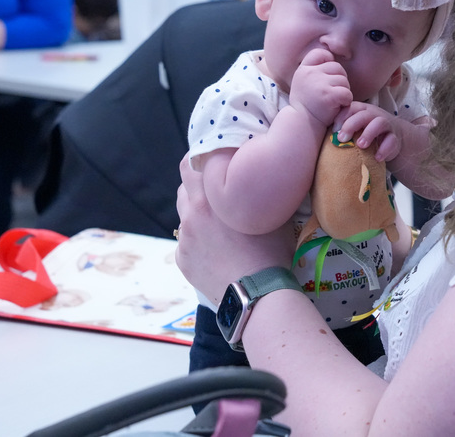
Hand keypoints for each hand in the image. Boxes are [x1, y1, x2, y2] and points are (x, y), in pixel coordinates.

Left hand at [174, 157, 294, 305]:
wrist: (257, 295)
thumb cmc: (271, 252)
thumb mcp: (272, 213)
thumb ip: (256, 190)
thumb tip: (258, 175)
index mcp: (211, 198)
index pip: (190, 163)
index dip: (200, 158)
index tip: (213, 160)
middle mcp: (192, 214)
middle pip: (184, 185)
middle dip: (198, 184)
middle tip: (217, 189)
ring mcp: (185, 239)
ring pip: (185, 213)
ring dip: (197, 211)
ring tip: (219, 222)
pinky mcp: (183, 259)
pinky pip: (186, 241)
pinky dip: (198, 239)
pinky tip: (217, 249)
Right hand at [288, 48, 352, 127]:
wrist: (302, 124)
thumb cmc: (306, 105)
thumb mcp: (302, 82)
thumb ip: (313, 71)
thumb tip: (331, 58)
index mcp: (303, 69)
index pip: (320, 53)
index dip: (328, 61)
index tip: (328, 75)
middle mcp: (310, 73)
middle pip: (337, 67)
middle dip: (339, 79)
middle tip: (333, 93)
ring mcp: (319, 84)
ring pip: (344, 80)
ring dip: (343, 91)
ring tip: (334, 101)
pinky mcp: (329, 95)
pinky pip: (347, 93)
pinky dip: (346, 101)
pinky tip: (338, 106)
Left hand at [335, 102, 403, 161]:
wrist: (393, 138)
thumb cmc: (367, 133)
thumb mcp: (355, 128)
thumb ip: (343, 129)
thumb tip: (324, 138)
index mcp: (362, 110)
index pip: (350, 108)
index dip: (341, 117)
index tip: (333, 130)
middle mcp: (374, 115)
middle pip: (363, 114)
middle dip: (351, 125)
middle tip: (342, 139)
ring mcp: (386, 125)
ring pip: (379, 123)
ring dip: (369, 134)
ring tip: (360, 145)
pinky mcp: (395, 138)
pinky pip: (392, 140)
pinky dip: (384, 149)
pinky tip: (377, 157)